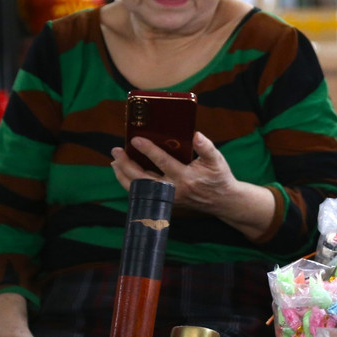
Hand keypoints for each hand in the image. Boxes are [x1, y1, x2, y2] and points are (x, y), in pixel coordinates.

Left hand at [111, 132, 236, 213]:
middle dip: (126, 164)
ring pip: (139, 189)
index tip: (135, 139)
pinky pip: (142, 194)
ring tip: (114, 162)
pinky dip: (130, 184)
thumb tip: (195, 135)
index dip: (148, 150)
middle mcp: (174, 189)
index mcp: (186, 177)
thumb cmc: (218, 177)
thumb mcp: (217, 160)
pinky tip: (124, 173)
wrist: (222, 201)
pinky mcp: (165, 201)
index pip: (162, 162)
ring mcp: (167, 198)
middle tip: (116, 150)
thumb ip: (206, 147)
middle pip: (143, 179)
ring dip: (124, 175)